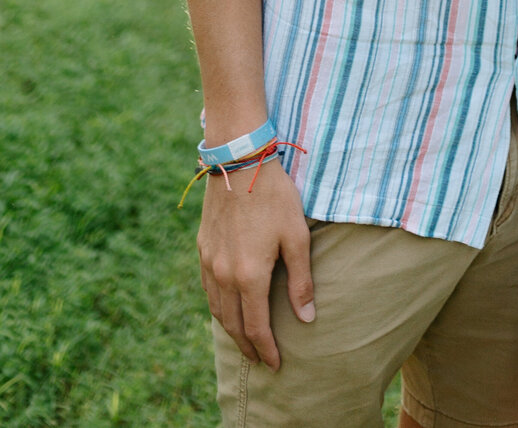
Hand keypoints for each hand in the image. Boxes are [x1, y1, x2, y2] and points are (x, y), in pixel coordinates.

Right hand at [197, 157, 313, 367]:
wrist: (239, 162)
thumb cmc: (275, 197)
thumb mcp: (297, 236)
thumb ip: (301, 280)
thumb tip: (306, 318)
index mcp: (249, 276)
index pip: (255, 327)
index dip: (266, 349)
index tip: (276, 364)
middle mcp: (224, 275)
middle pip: (232, 324)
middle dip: (247, 346)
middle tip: (260, 360)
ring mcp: (209, 262)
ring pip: (216, 309)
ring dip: (230, 329)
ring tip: (244, 339)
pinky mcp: (203, 248)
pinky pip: (207, 288)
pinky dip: (217, 306)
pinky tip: (227, 306)